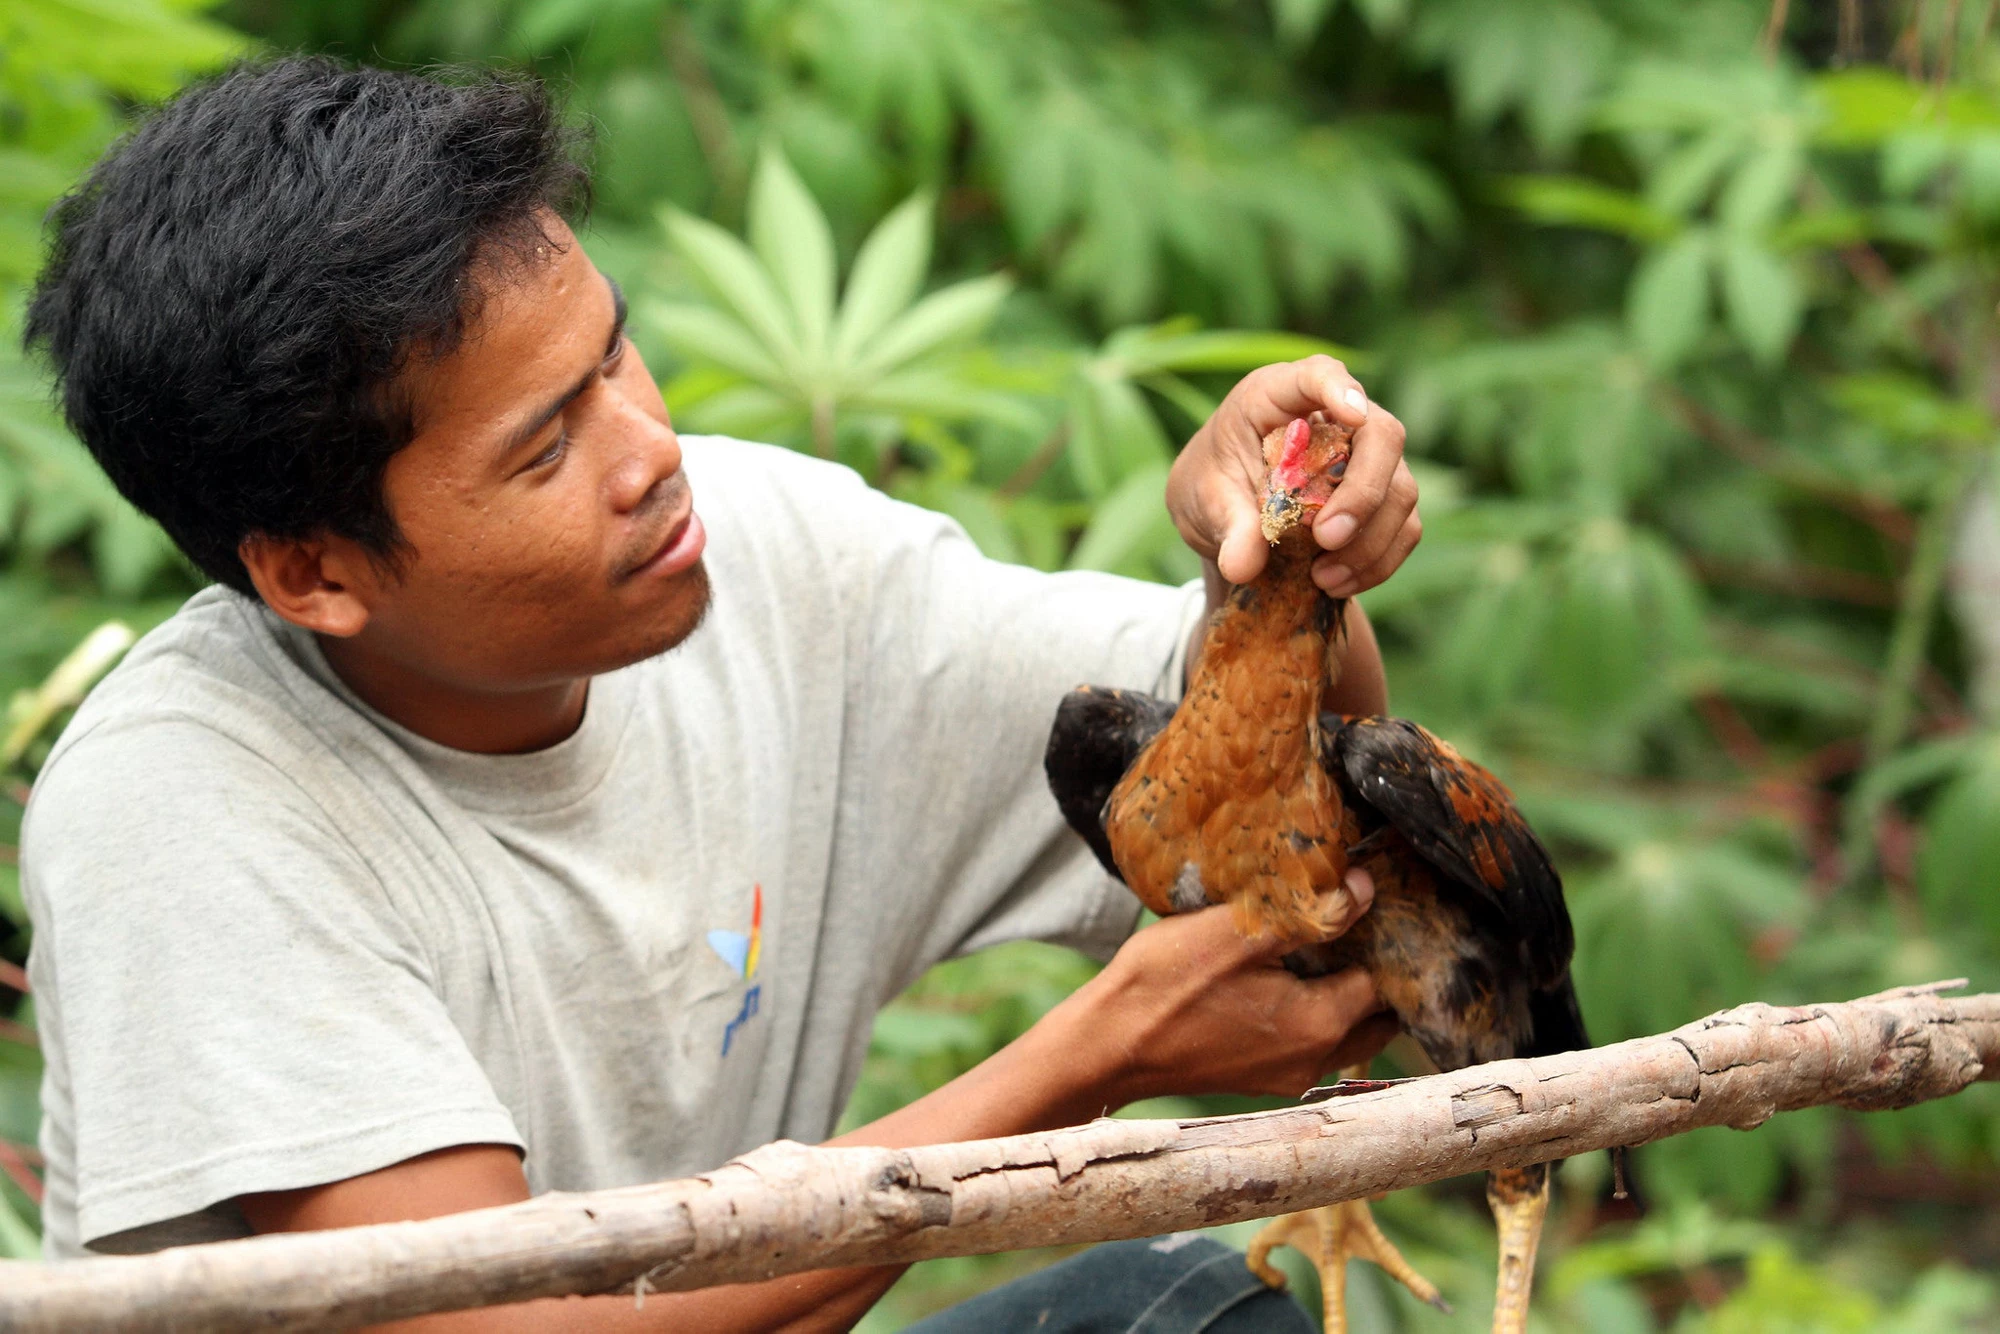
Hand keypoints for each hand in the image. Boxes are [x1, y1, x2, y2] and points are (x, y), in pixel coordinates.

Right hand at [1057, 871, 1396, 1106]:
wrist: (1107, 1045)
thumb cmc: (1166, 984)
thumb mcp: (1238, 932)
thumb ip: (1311, 913)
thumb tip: (1364, 889)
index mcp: (1320, 1024)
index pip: (1385, 979)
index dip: (1382, 936)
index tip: (1368, 902)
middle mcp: (1315, 1060)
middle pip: (1376, 1015)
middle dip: (1377, 972)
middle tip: (1359, 926)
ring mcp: (1287, 1076)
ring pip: (1347, 1033)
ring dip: (1346, 995)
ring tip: (1324, 946)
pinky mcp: (1259, 1078)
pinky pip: (1311, 1043)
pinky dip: (1314, 1012)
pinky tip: (1282, 976)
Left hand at [1166, 356, 1420, 594]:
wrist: (1227, 520)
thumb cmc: (1211, 488)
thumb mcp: (1203, 502)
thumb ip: (1226, 525)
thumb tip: (1243, 564)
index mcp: (1280, 396)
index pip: (1320, 374)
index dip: (1339, 389)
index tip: (1351, 413)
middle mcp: (1336, 417)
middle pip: (1382, 436)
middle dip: (1363, 492)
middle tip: (1327, 538)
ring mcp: (1368, 458)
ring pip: (1400, 489)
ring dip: (1369, 541)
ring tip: (1322, 578)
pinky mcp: (1384, 500)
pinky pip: (1403, 528)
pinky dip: (1377, 562)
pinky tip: (1336, 583)